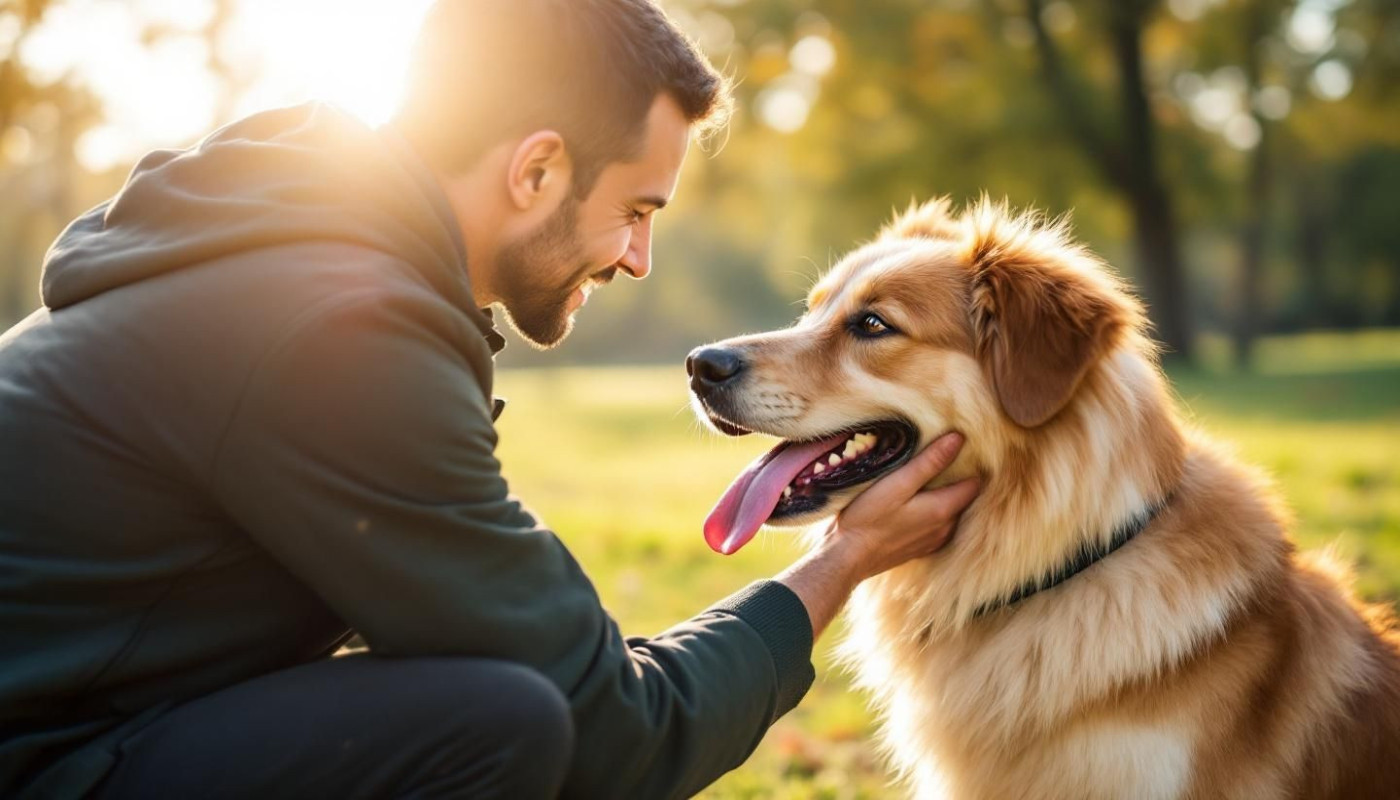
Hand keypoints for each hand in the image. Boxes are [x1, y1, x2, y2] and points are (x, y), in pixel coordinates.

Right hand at [824, 432, 977, 580]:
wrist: (847, 558)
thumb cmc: (868, 517)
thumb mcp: (897, 483)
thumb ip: (929, 462)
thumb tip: (958, 439)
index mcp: (943, 509)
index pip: (975, 484)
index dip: (971, 465)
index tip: (962, 450)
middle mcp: (945, 528)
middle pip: (964, 498)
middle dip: (957, 479)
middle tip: (942, 459)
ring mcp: (934, 541)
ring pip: (951, 512)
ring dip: (945, 496)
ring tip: (928, 480)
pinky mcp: (921, 548)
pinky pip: (938, 525)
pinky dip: (933, 512)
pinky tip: (915, 504)